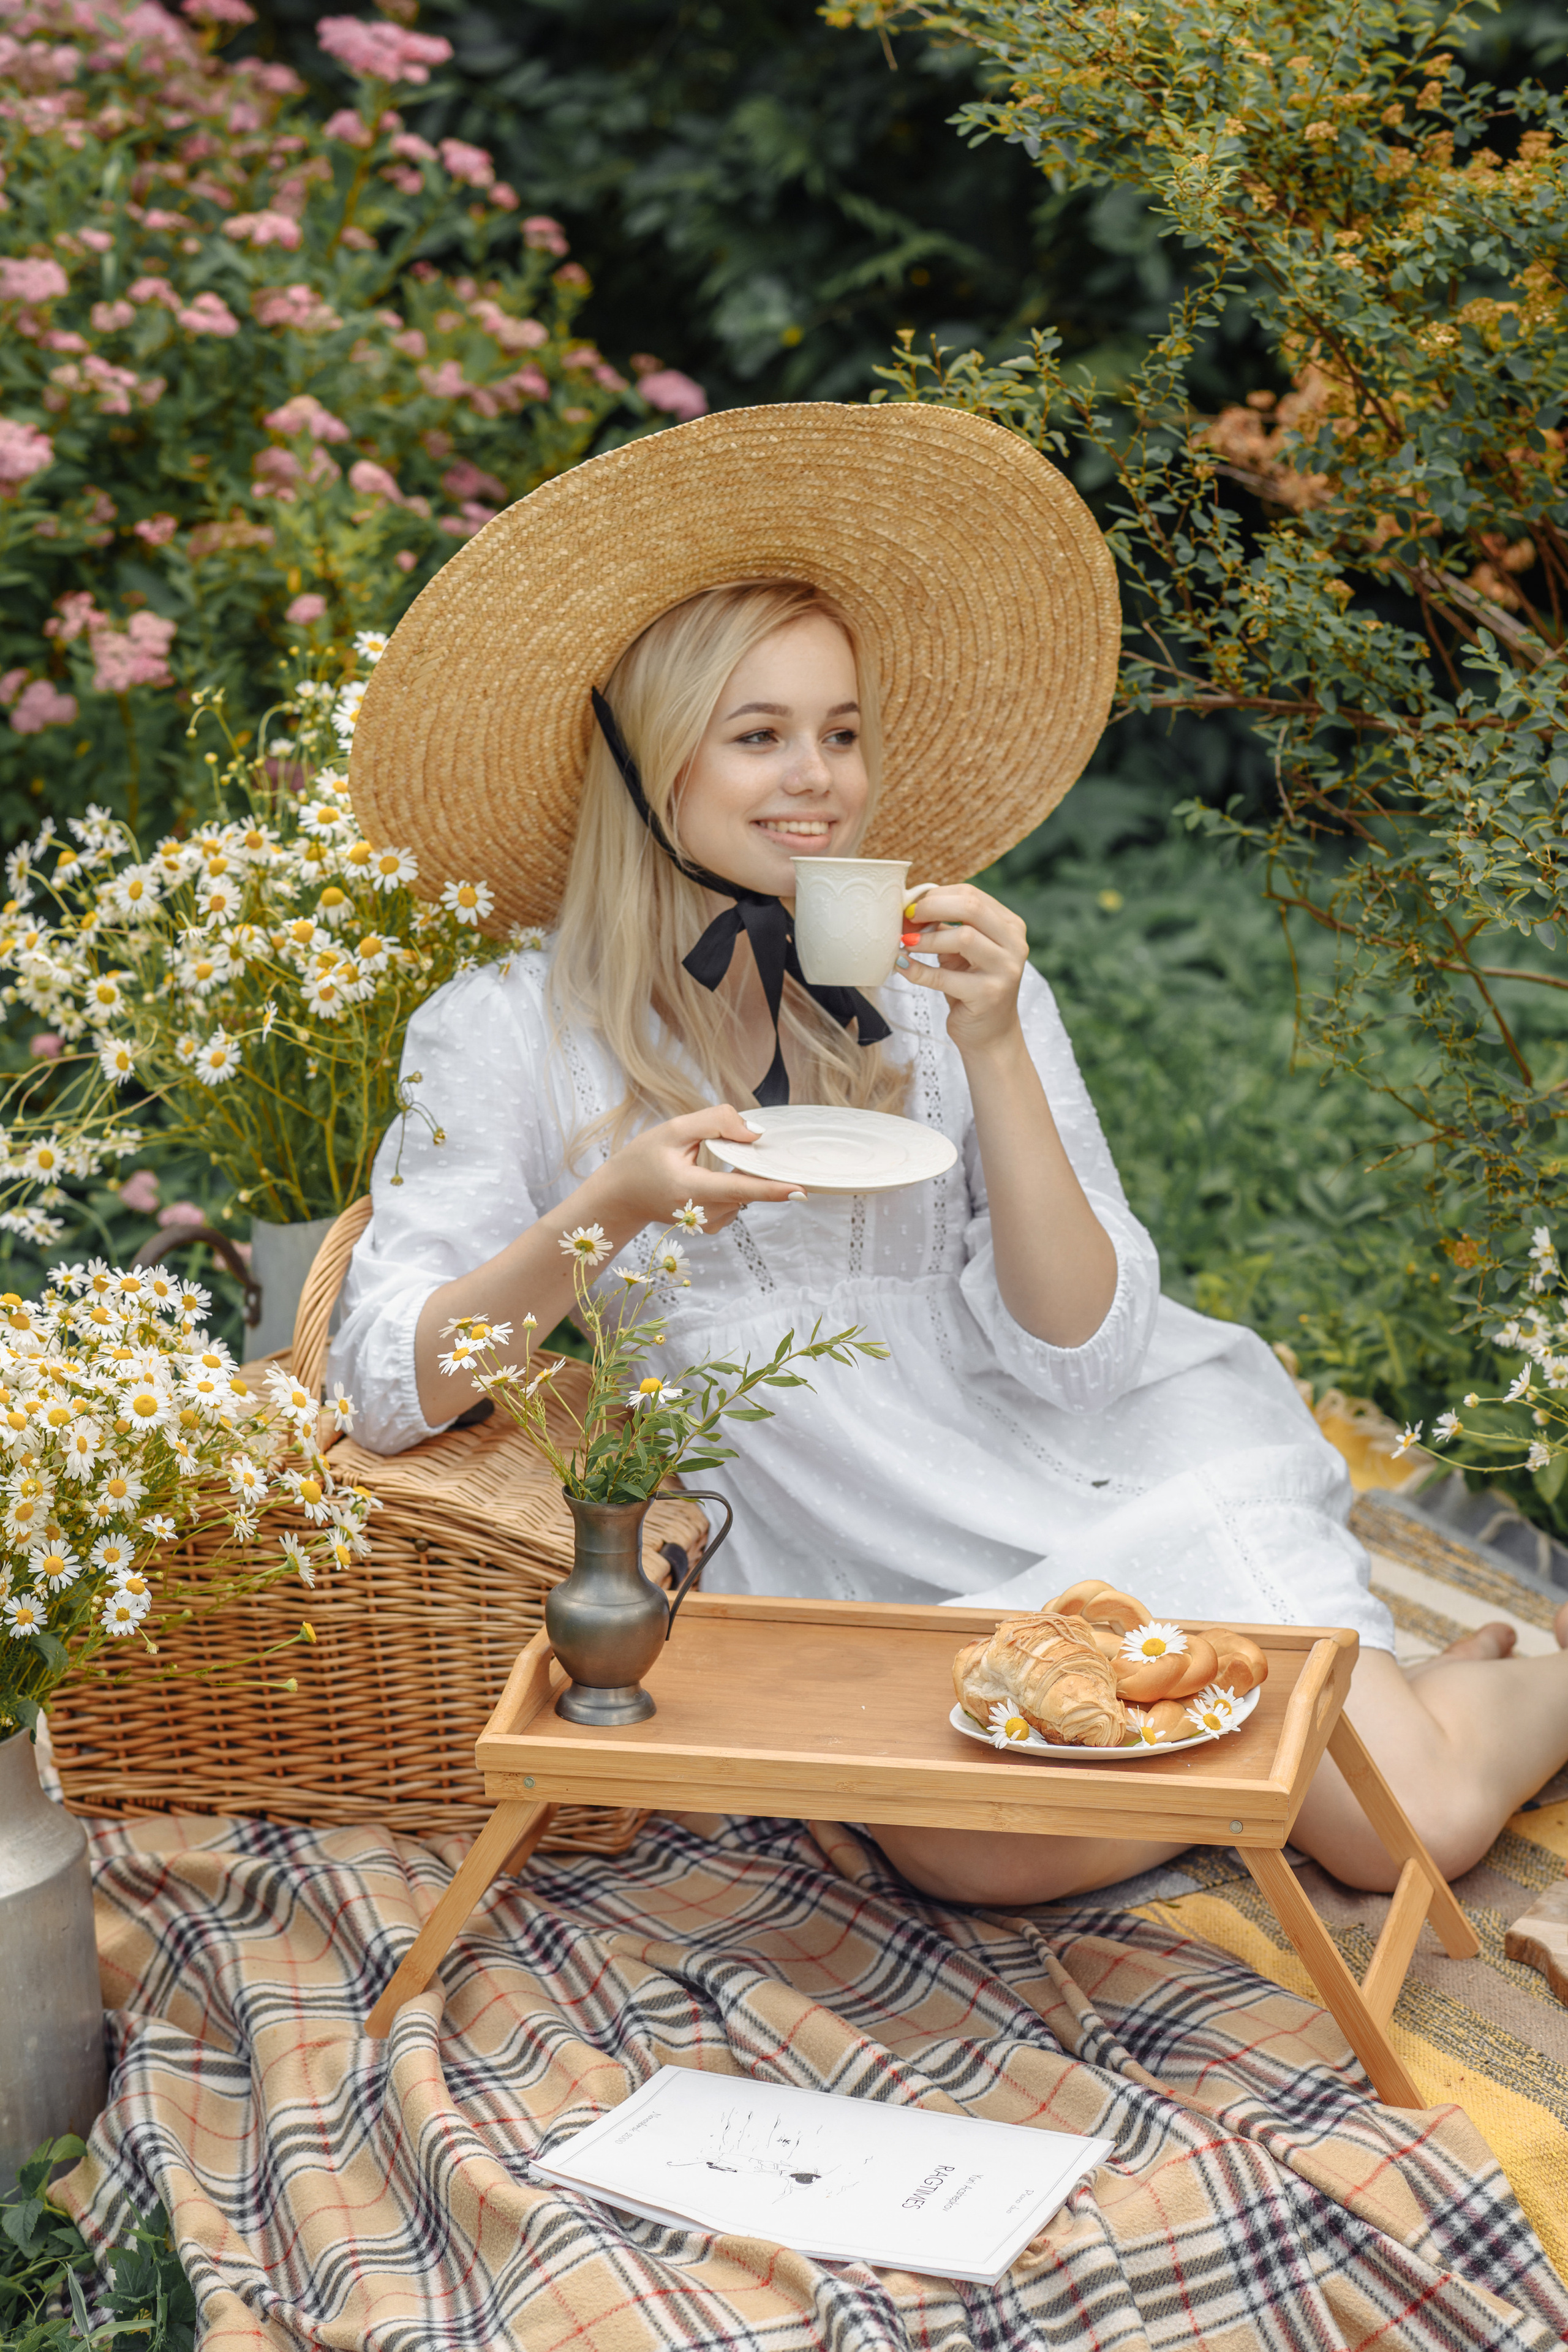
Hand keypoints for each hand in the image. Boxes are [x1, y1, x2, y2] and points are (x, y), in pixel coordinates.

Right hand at [588, 1104, 800, 1234]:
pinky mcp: (714, 1225)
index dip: (772, 1189)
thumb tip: (755, 1133)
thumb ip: (715, 1123)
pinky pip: (738, 1199)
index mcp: (690, 1189)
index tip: (801, 1190)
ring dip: (738, 1172)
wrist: (622, 1196)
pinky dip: (732, 1184)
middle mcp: (704, 1214)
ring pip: (745, 1192)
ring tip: (702, 1162)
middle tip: (720, 1148)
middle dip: (751, 1164)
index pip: (739, 1188)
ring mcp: (710, 1224)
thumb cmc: (644, 1160)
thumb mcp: (673, 1130)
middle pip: (748, 1187)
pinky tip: (707, 1176)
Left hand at [896, 883, 1028, 1057]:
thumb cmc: (972, 987)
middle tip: (907, 918)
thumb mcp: (962, 952)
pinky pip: (944, 977)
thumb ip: (944, 928)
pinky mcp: (989, 994)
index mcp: (1010, 926)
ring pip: (962, 937)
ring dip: (925, 940)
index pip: (972, 895)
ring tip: (904, 943)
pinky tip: (902, 966)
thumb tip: (908, 909)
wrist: (990, 1034)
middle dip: (932, 908)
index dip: (936, 896)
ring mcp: (1005, 969)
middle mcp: (1014, 944)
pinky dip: (917, 970)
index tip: (912, 906)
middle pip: (971, 907)